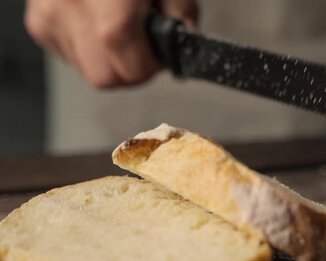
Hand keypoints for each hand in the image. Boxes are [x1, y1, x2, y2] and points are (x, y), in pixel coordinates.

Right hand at [25, 0, 198, 87]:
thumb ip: (181, 14)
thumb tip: (184, 40)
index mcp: (112, 15)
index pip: (134, 72)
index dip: (152, 64)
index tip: (158, 50)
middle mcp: (73, 16)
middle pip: (106, 78)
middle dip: (128, 67)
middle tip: (139, 41)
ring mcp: (49, 17)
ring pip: (84, 68)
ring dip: (105, 56)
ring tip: (115, 20)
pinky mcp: (37, 19)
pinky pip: (67, 51)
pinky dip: (84, 43)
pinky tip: (94, 18)